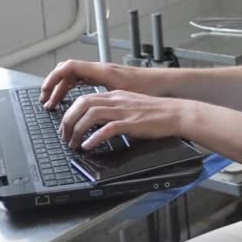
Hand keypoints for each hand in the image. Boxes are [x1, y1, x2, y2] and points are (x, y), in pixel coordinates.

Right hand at [39, 60, 150, 109]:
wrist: (165, 83)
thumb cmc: (149, 87)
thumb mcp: (124, 94)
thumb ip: (103, 99)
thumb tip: (84, 107)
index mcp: (101, 71)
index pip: (69, 68)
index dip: (54, 78)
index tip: (45, 92)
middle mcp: (100, 70)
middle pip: (67, 72)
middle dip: (53, 86)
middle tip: (45, 102)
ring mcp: (103, 74)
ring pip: (74, 77)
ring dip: (62, 89)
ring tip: (54, 104)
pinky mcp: (107, 80)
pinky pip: (83, 81)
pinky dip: (73, 89)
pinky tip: (70, 101)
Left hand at [58, 90, 191, 149]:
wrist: (176, 113)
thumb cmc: (156, 113)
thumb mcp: (130, 107)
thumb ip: (113, 113)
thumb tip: (97, 126)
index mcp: (115, 96)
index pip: (84, 99)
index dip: (70, 113)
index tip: (66, 127)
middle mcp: (116, 100)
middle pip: (82, 104)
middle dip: (68, 121)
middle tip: (64, 136)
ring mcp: (124, 111)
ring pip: (91, 114)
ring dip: (77, 130)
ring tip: (73, 144)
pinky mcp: (132, 122)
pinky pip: (108, 128)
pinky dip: (94, 138)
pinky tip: (88, 146)